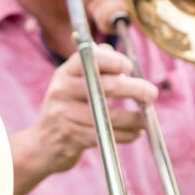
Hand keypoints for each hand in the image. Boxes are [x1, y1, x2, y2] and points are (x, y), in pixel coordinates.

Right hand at [19, 46, 158, 174]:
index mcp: (65, 73)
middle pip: (105, 86)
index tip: (130, 67)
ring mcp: (64, 114)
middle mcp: (62, 90)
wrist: (42, 144)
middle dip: (134, 89)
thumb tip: (111, 50)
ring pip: (108, 115)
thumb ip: (91, 66)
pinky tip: (135, 134)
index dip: (114, 61)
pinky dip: (125, 135)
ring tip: (146, 119)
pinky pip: (104, 135)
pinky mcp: (70, 137)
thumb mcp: (71, 83)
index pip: (90, 58)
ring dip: (133, 118)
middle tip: (152, 93)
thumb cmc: (65, 109)